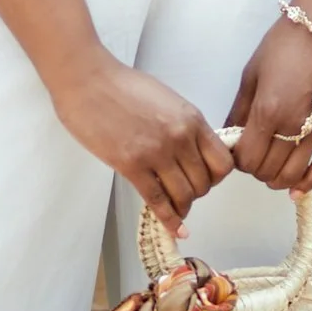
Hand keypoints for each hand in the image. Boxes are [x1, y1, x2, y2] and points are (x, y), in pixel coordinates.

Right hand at [51, 53, 231, 237]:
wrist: (88, 81)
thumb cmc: (123, 85)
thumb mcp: (167, 99)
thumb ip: (183, 125)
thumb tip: (193, 151)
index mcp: (191, 119)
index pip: (223, 162)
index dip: (217, 176)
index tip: (205, 177)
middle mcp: (180, 138)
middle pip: (204, 183)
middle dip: (197, 192)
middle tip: (184, 191)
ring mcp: (156, 153)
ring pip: (184, 195)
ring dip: (183, 206)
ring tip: (176, 207)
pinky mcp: (131, 165)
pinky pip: (157, 201)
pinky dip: (170, 220)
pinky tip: (176, 229)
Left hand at [227, 0, 311, 194]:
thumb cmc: (287, 42)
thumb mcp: (252, 73)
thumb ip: (239, 109)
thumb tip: (229, 134)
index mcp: (268, 111)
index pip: (246, 158)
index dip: (238, 160)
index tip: (237, 150)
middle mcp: (293, 125)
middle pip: (267, 170)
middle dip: (255, 168)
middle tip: (253, 155)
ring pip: (292, 174)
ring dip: (277, 178)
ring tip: (270, 169)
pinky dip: (308, 182)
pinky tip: (297, 189)